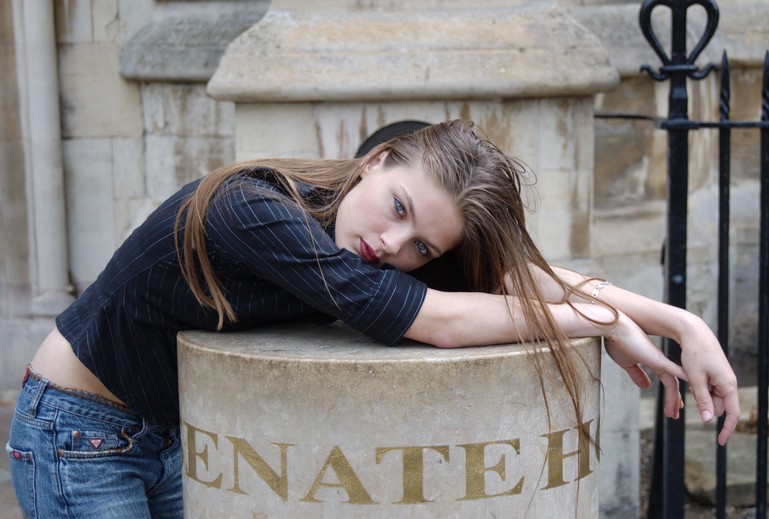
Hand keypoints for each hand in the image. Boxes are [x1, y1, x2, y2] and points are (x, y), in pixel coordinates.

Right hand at [602, 312, 686, 420]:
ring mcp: (660, 360)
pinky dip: (681, 387)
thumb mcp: (626, 362)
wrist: (614, 328)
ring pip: (673, 384)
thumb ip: (636, 374)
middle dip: (674, 400)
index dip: (671, 393)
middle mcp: (660, 361)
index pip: (666, 379)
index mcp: (652, 360)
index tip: (674, 406)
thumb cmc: (617, 341)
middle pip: (673, 384)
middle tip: (675, 415)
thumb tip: (646, 387)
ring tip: (673, 414)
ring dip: (674, 400)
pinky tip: (692, 392)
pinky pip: (675, 375)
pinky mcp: (658, 360)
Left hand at [676, 314, 739, 444]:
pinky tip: (689, 377)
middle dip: (704, 404)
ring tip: (689, 377)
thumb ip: (702, 400)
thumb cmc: (694, 353)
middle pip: (718, 405)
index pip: (732, 414)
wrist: (694, 331)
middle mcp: (728, 382)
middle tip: (690, 386)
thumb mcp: (695, 379)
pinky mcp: (715, 373)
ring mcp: (722, 378)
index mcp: (728, 385)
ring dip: (699, 395)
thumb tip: (708, 420)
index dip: (726, 429)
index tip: (720, 442)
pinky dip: (698, 387)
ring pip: (711, 397)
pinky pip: (707, 388)